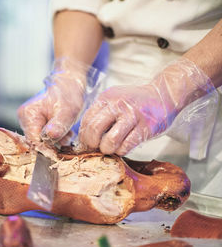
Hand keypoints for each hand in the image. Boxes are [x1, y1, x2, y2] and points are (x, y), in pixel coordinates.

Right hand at [18, 58, 94, 142]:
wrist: (70, 83)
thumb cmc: (69, 94)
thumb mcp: (67, 111)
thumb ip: (58, 125)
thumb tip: (49, 137)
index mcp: (28, 115)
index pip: (34, 141)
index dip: (48, 148)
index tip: (62, 146)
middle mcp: (24, 118)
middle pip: (37, 142)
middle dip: (53, 143)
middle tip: (68, 136)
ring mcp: (28, 120)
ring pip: (41, 140)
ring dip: (56, 140)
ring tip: (67, 132)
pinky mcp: (35, 122)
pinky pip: (43, 136)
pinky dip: (55, 136)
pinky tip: (64, 131)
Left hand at [78, 58, 214, 154]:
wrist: (163, 95)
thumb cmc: (135, 102)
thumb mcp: (114, 100)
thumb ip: (100, 113)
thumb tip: (84, 136)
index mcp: (106, 98)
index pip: (87, 120)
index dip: (84, 135)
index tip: (86, 143)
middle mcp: (118, 105)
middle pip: (95, 129)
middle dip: (92, 144)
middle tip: (96, 148)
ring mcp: (132, 116)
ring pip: (110, 140)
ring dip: (107, 149)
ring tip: (109, 149)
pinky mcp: (146, 127)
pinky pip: (127, 145)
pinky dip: (121, 151)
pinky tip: (122, 148)